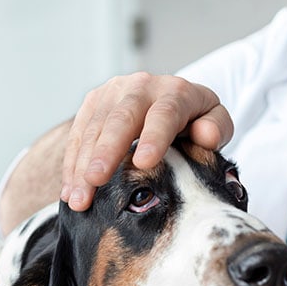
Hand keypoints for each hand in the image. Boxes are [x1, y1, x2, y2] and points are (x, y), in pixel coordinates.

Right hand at [61, 72, 233, 210]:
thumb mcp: (213, 120)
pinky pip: (78, 135)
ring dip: (82, 166)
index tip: (143, 163)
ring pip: (93, 129)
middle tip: (96, 180)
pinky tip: (69, 191)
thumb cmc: (192, 120)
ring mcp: (112, 93)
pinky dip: (71, 165)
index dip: (153, 136)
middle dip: (106, 151)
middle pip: (121, 119)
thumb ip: (217, 127)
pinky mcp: (93, 104)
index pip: (164, 113)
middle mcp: (140, 87)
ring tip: (79, 199)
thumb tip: (206, 135)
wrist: (164, 100)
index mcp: (175, 92)